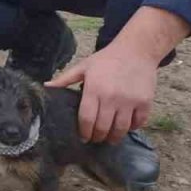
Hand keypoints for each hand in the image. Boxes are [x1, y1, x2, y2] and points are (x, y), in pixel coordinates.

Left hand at [47, 6, 186, 143]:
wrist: (136, 50)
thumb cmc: (106, 60)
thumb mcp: (83, 67)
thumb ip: (65, 79)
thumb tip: (45, 86)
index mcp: (94, 89)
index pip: (87, 119)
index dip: (84, 132)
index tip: (83, 137)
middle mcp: (112, 98)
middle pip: (103, 127)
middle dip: (98, 137)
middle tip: (95, 139)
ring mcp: (130, 101)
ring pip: (121, 129)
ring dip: (114, 137)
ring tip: (109, 138)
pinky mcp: (145, 103)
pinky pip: (138, 123)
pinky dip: (132, 128)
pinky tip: (125, 127)